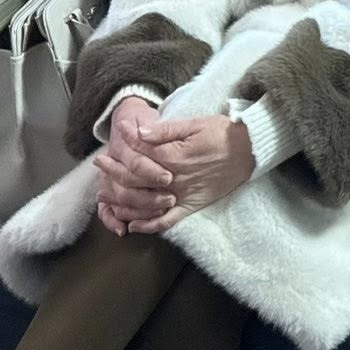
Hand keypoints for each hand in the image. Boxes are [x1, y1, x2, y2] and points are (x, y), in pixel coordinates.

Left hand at [96, 105, 253, 236]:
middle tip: (100, 168)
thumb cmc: (221, 132)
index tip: (109, 146)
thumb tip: (139, 132)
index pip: (139, 155)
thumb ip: (165, 130)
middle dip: (114, 174)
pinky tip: (133, 226)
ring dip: (123, 202)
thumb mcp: (194, 123)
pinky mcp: (191, 206)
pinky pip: (167, 221)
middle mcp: (174, 179)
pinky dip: (149, 226)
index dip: (123, 149)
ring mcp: (182, 195)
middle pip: (137, 180)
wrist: (249, 150)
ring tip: (106, 197)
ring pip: (145, 203)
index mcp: (173, 156)